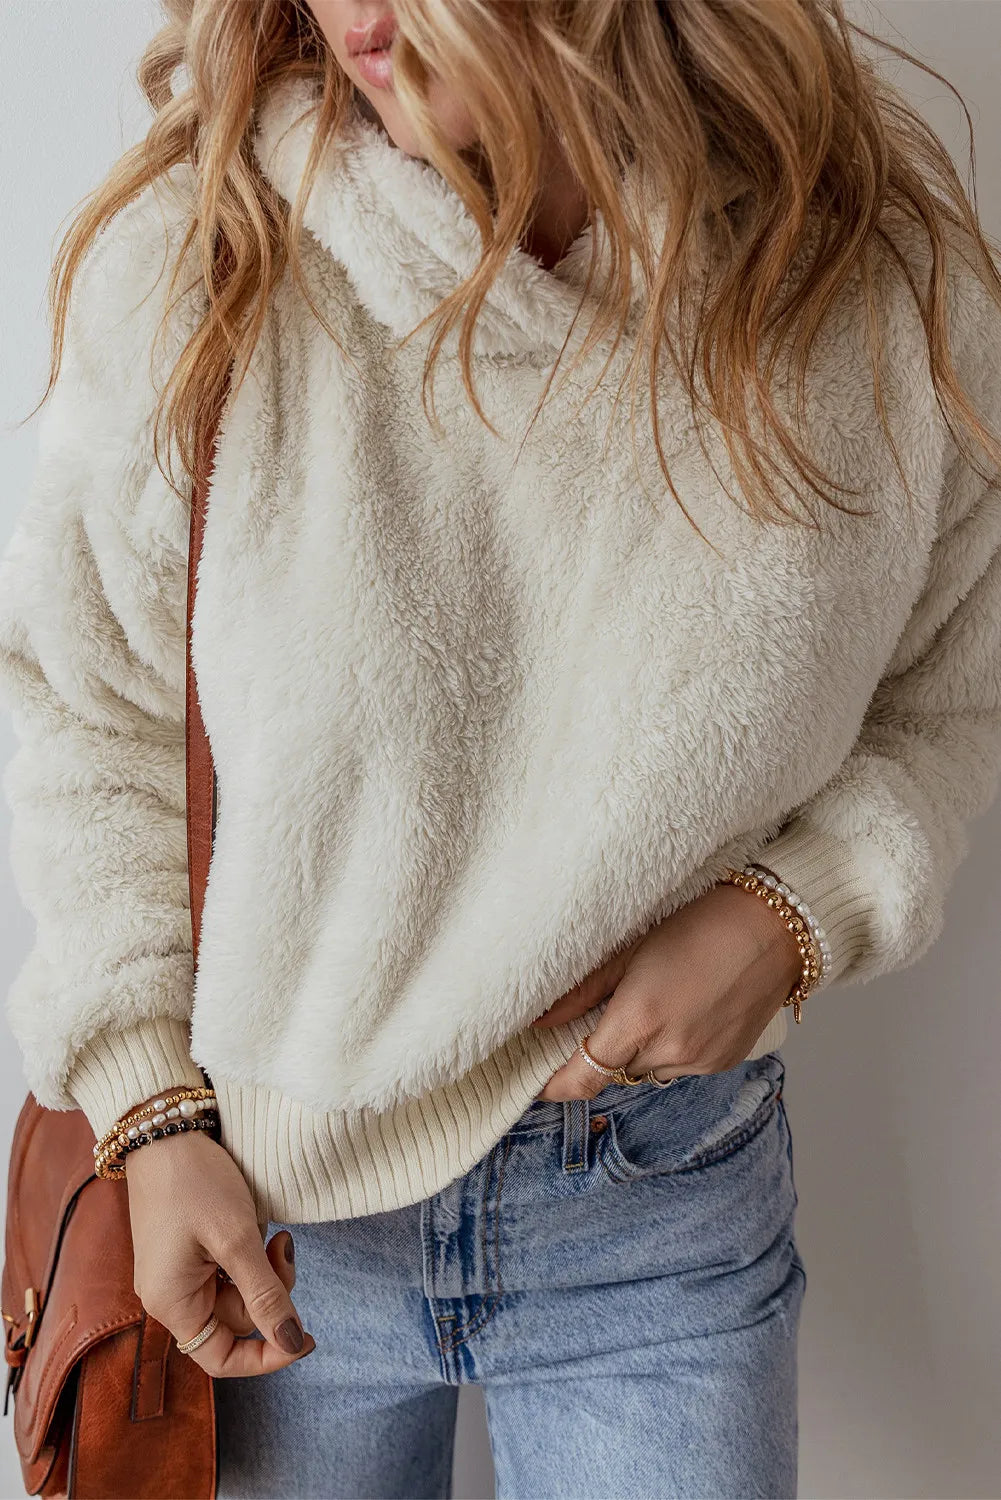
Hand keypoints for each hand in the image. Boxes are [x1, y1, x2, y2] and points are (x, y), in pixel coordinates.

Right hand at [125, 1107, 315, 1377]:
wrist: (163, 1130)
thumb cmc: (193, 1181)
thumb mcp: (236, 1238)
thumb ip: (265, 1294)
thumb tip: (290, 1342)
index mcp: (172, 1303)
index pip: (222, 1358)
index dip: (266, 1356)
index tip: (306, 1337)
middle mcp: (170, 1295)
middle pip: (236, 1320)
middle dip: (270, 1292)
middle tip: (284, 1245)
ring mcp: (177, 1272)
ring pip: (237, 1293)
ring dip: (263, 1269)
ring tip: (271, 1231)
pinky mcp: (187, 1250)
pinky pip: (227, 1269)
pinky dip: (249, 1254)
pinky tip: (253, 1224)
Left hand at [530, 880, 801, 1099]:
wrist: (775, 925)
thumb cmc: (699, 922)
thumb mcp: (629, 948)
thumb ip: (580, 991)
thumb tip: (537, 1019)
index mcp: (640, 1020)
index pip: (582, 1079)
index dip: (554, 1087)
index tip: (538, 1081)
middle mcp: (670, 1050)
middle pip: (615, 1072)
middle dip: (603, 1051)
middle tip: (605, 1013)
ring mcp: (701, 1061)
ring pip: (649, 1070)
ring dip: (640, 1050)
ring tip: (654, 1001)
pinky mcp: (725, 1061)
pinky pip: (682, 1066)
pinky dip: (672, 1048)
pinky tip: (684, 1008)